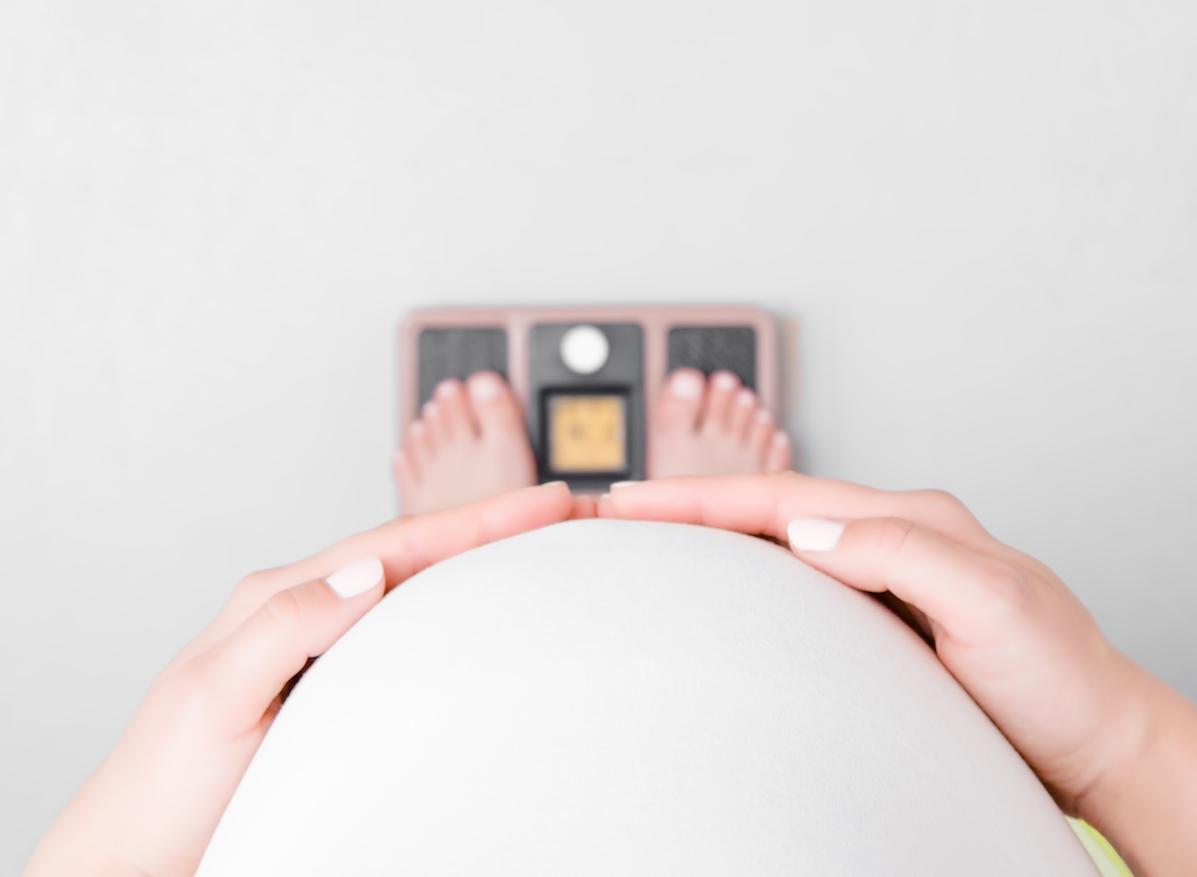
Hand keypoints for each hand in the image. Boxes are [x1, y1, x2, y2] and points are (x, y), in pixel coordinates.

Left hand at [24, 482, 574, 876]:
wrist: (136, 857)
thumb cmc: (162, 788)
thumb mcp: (213, 698)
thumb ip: (284, 627)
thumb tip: (364, 571)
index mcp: (278, 600)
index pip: (394, 546)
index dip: (474, 521)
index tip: (540, 501)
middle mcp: (303, 613)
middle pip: (414, 554)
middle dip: (491, 527)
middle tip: (563, 514)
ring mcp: (319, 649)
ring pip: (414, 589)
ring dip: (476, 563)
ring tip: (536, 548)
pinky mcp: (330, 687)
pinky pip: (403, 634)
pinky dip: (450, 612)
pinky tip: (477, 614)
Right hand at [601, 472, 1196, 876]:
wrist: (1097, 737)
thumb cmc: (1057, 677)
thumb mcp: (992, 604)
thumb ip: (904, 554)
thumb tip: (809, 530)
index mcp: (910, 521)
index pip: (783, 501)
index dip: (703, 498)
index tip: (635, 500)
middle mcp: (892, 538)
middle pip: (769, 510)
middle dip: (690, 505)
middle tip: (620, 512)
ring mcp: (886, 576)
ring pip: (779, 541)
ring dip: (715, 535)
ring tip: (654, 538)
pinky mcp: (882, 616)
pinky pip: (798, 582)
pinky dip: (749, 573)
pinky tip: (726, 587)